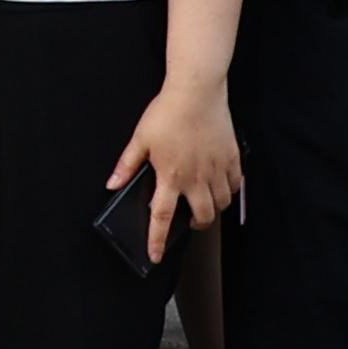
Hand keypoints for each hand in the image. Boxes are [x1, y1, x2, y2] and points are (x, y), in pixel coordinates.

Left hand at [118, 78, 243, 238]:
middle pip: (202, 217)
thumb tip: (112, 184)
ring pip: (221, 205)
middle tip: (191, 222)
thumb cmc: (166, 113)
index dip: (157, 240)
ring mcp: (216, 170)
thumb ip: (127, 164)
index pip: (162, 217)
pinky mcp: (232, 159)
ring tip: (205, 203)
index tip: (155, 256)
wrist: (196, 92)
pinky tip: (220, 186)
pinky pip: (235, 186)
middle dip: (196, 225)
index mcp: (170, 176)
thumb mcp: (140, 138)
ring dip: (213, 209)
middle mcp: (196, 178)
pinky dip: (229, 191)